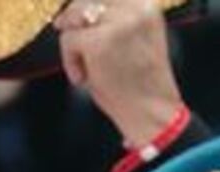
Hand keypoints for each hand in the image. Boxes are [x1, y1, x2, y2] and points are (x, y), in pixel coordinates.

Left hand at [52, 0, 184, 147]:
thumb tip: (79, 7)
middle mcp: (134, 7)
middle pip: (84, 1)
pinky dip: (70, 61)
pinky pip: (67, 40)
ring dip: (73, 42)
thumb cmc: (141, 81)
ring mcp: (117, 23)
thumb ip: (116, 17)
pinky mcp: (98, 41)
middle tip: (78, 48)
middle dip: (74, 22)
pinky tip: (85, 78)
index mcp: (146, 4)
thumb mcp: (135, 36)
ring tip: (87, 67)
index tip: (81, 24)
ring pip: (73, 18)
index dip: (87, 7)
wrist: (152, 112)